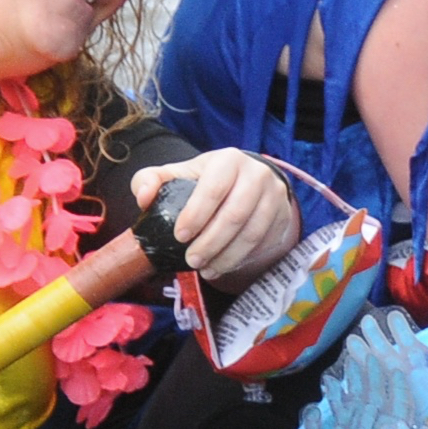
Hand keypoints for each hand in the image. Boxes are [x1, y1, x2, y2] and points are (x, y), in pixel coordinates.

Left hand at [133, 150, 299, 285]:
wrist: (246, 183)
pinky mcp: (283, 215)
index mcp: (228, 160)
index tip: (179, 236)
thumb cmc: (205, 181)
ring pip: (251, 233)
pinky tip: (221, 266)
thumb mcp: (177, 175)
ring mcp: (275, 195)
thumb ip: (150, 181)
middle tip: (191, 261)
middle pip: (235, 215)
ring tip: (204, 268)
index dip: (196, 214)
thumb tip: (144, 197)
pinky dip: (240, 259)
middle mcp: (257, 174)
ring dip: (226, 256)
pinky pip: (263, 243)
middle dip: (210, 242)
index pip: (214, 188)